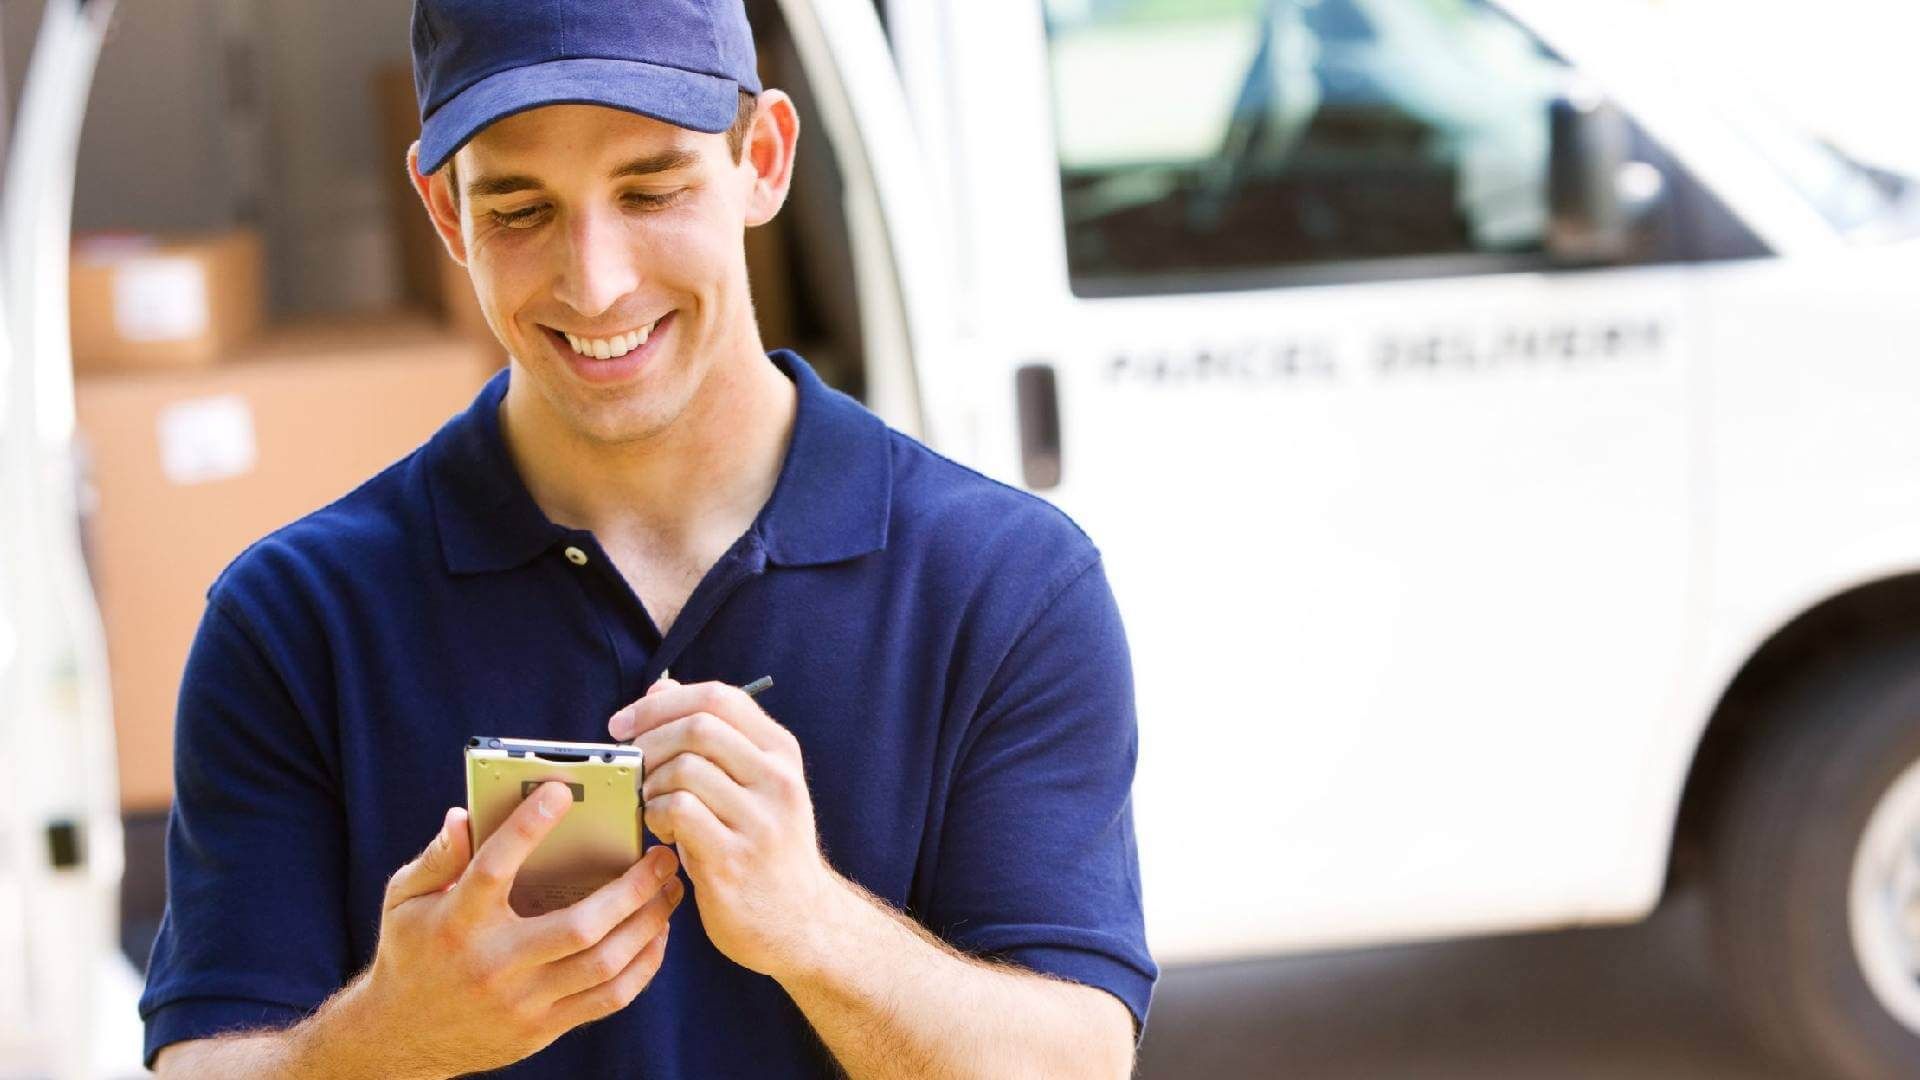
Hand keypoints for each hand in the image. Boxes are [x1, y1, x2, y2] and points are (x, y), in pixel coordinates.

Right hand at [359, 783, 684, 1075]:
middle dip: (631, 889)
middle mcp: (494, 963)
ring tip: (670, 890)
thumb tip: (464, 814)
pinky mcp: (542, 1028)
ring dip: (648, 924)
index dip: (527, 827)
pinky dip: (642, 965)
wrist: (401, 1039)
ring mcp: (522, 1001)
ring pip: (603, 964)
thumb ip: (437, 856)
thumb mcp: (404, 899)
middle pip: (578, 927)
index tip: (562, 791)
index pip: (495, 867)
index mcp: (458, 921)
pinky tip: (656, 934)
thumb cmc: (411, 953)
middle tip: (662, 856)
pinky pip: (607, 998)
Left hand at [609, 676, 841, 980]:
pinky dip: (654, 815)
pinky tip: (659, 831)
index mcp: (781, 753)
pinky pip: (677, 812)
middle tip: (629, 767)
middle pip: (699, 726)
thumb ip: (714, 737)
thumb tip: (661, 689)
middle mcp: (778, 781)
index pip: (719, 697)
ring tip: (650, 805)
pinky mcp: (733, 861)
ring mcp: (759, 821)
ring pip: (684, 769)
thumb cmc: (766, 849)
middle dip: (648, 741)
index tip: (626, 723)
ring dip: (650, 784)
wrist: (801, 924)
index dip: (661, 703)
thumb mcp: (756, 785)